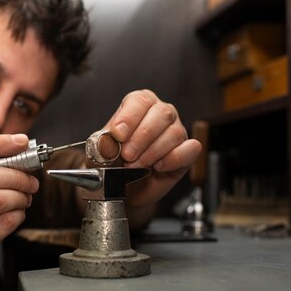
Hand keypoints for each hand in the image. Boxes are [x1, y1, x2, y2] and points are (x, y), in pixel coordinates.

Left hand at [105, 90, 201, 207]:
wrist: (124, 190)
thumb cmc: (113, 165)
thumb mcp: (100, 156)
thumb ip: (102, 148)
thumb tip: (107, 143)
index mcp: (138, 105)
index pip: (140, 101)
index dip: (129, 117)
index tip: (118, 135)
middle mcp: (160, 114)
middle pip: (161, 114)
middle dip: (141, 137)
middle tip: (127, 156)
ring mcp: (176, 131)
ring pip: (174, 132)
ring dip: (152, 152)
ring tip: (136, 166)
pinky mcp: (187, 152)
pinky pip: (190, 149)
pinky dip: (174, 158)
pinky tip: (158, 167)